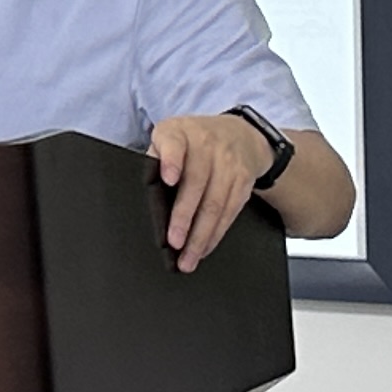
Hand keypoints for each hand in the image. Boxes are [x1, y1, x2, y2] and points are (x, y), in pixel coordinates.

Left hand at [150, 110, 278, 272]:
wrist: (239, 134)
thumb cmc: (192, 142)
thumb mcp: (170, 137)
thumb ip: (156, 159)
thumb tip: (148, 195)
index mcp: (179, 133)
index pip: (174, 144)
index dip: (171, 161)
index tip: (168, 179)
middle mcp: (206, 145)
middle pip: (196, 184)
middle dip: (184, 217)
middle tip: (174, 242)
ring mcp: (228, 164)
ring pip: (216, 204)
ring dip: (201, 236)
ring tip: (188, 258)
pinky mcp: (243, 182)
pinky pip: (230, 212)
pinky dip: (216, 234)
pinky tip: (204, 249)